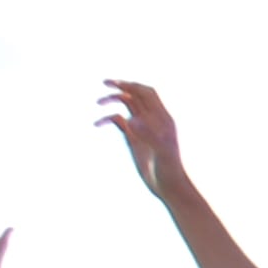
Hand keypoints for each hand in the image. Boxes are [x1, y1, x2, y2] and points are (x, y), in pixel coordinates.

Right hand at [95, 79, 184, 199]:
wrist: (168, 185)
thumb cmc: (169, 169)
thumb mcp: (162, 152)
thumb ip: (150, 135)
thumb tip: (132, 120)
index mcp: (162, 117)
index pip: (147, 93)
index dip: (133, 85)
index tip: (118, 85)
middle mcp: (151, 119)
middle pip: (135, 95)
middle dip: (121, 86)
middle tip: (105, 82)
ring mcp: (141, 127)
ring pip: (126, 105)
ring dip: (112, 100)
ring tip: (99, 102)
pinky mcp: (132, 137)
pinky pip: (117, 121)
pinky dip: (106, 119)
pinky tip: (97, 124)